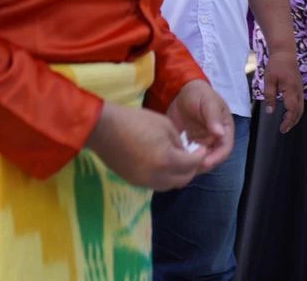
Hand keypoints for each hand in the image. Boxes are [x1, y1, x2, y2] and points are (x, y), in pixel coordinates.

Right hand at [84, 101, 204, 190]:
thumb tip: (184, 153)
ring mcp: (144, 182)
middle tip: (194, 155)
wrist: (104, 130)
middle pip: (183, 179)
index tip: (202, 148)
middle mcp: (157, 177)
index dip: (200, 156)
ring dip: (178, 174)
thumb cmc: (136, 122)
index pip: (192, 165)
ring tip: (180, 160)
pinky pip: (156, 184)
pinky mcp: (134, 182)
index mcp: (167, 160)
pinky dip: (165, 177)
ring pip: (170, 185)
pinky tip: (164, 163)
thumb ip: (178, 142)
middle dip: (192, 168)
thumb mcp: (165, 126)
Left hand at [167, 79, 233, 173]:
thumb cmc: (198, 94)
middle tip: (189, 167)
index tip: (204, 162)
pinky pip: (188, 156)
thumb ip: (213, 117)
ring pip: (200, 160)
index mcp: (224, 129)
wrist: (180, 91)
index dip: (217, 158)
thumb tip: (220, 133)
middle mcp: (215, 138)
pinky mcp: (189, 144)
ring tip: (180, 166)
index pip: (225, 148)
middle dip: (203, 165)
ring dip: (192, 165)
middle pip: (213, 158)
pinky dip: (183, 160)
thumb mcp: (208, 102)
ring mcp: (201, 142)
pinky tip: (174, 160)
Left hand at [260, 45, 303, 132]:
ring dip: (295, 117)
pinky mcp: (299, 87)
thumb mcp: (268, 81)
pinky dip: (297, 110)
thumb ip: (269, 96)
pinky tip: (290, 112)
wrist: (285, 53)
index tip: (282, 129)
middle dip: (292, 122)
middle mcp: (298, 91)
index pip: (292, 110)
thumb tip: (270, 112)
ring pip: (301, 107)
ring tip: (287, 124)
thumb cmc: (275, 65)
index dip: (288, 121)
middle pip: (299, 111)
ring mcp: (300, 89)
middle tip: (284, 129)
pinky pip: (300, 101)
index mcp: (290, 89)